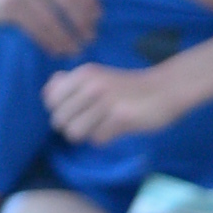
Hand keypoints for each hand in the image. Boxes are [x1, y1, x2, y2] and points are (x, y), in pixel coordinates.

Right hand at [0, 0, 99, 57]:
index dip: (89, 3)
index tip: (98, 18)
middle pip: (68, 0)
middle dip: (82, 22)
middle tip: (91, 37)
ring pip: (51, 18)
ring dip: (66, 37)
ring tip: (75, 49)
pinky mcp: (7, 4)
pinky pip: (36, 28)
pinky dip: (49, 41)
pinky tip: (56, 49)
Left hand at [43, 59, 172, 144]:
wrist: (165, 89)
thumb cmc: (127, 86)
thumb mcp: (97, 75)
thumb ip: (70, 81)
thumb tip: (46, 92)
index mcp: (84, 73)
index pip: (50, 101)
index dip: (59, 110)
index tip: (75, 110)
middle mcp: (92, 85)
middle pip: (59, 120)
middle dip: (71, 126)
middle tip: (90, 122)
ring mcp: (106, 102)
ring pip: (74, 133)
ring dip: (86, 135)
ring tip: (101, 127)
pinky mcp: (121, 118)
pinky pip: (97, 139)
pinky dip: (105, 138)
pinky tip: (116, 128)